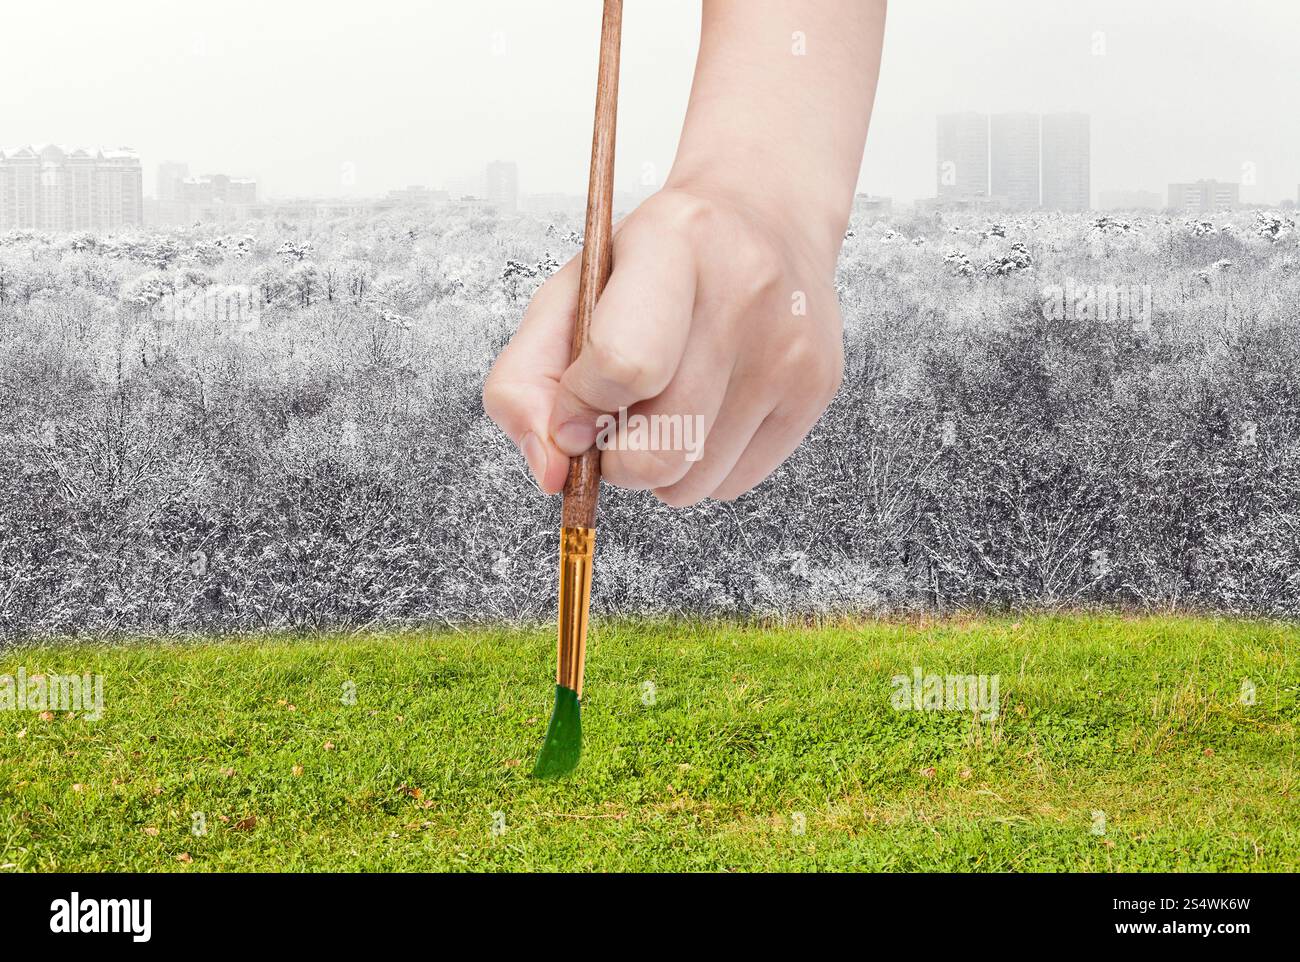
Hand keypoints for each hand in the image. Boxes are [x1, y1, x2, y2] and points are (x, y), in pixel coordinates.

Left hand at [484, 186, 842, 506]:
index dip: (579, 407)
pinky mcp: (818, 387)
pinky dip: (701, 467)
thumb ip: (525, 380)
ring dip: (657, 467)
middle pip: (659, 450)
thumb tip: (550, 473)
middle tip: (612, 421)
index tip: (574, 403)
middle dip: (613, 459)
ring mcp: (791, 346)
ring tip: (662, 407)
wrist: (765, 218)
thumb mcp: (570, 294)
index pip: (623, 366)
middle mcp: (746, 292)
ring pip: (693, 482)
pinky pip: (731, 485)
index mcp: (673, 242)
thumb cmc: (653, 264)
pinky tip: (705, 411)